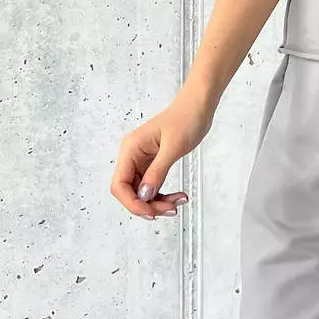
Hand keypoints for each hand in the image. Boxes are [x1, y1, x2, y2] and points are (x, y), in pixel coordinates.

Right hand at [110, 92, 212, 220]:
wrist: (198, 105)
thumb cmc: (186, 118)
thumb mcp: (173, 147)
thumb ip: (157, 172)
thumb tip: (144, 195)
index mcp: (131, 148)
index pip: (120, 184)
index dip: (132, 203)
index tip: (151, 212)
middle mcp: (132, 155)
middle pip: (130, 191)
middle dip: (148, 204)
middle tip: (171, 209)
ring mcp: (142, 159)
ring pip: (142, 191)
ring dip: (158, 201)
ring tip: (178, 202)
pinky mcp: (153, 162)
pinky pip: (152, 185)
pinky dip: (164, 194)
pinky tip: (179, 196)